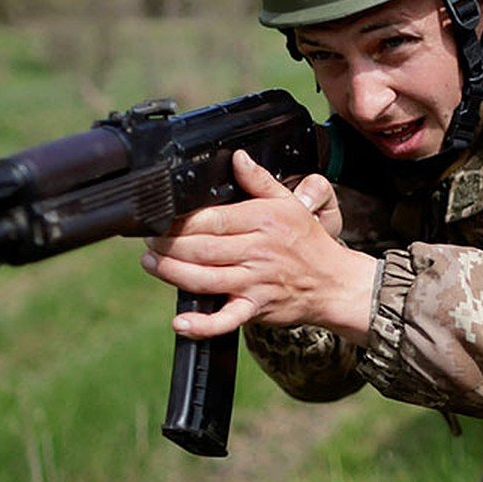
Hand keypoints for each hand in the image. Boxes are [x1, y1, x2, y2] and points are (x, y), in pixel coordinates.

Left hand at [140, 149, 376, 341]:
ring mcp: (254, 283)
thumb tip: (237, 157)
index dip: (182, 221)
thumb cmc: (307, 241)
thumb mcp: (289, 203)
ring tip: (151, 264)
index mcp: (261, 221)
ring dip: (172, 274)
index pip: (213, 219)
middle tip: (149, 241)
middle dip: (168, 246)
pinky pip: (226, 320)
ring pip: (206, 280)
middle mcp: (256, 252)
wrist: (333, 282)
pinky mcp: (255, 309)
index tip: (162, 219)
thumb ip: (259, 180)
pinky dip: (202, 324)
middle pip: (202, 249)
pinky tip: (180, 322)